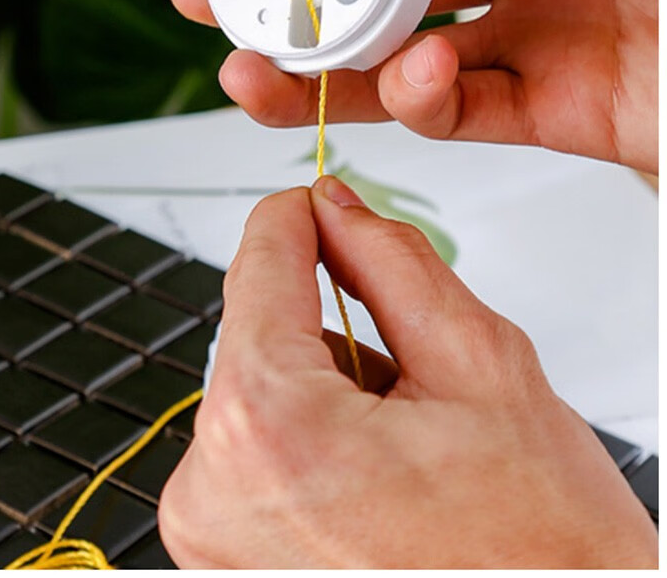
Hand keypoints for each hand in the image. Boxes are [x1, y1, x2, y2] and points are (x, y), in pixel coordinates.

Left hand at [158, 178, 656, 567]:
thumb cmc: (536, 552)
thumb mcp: (480, 367)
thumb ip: (393, 262)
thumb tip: (337, 208)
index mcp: (268, 426)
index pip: (259, 263)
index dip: (297, 217)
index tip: (319, 202)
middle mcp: (211, 489)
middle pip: (258, 331)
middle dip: (330, 329)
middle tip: (412, 384)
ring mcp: (209, 533)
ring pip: (260, 390)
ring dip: (325, 391)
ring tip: (404, 455)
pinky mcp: (221, 558)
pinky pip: (254, 451)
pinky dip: (309, 440)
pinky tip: (372, 483)